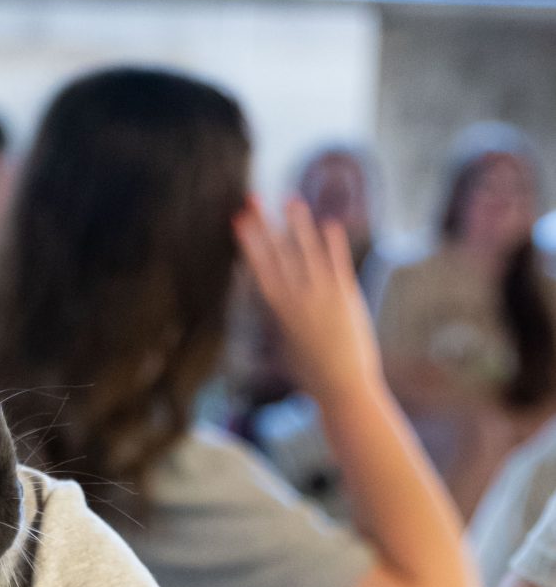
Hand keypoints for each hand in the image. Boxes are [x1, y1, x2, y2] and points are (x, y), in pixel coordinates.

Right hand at [235, 196, 382, 406]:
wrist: (343, 387)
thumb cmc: (312, 375)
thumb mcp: (286, 347)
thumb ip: (281, 324)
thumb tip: (275, 312)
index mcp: (280, 312)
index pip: (260, 268)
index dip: (249, 243)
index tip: (239, 221)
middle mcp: (299, 300)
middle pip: (278, 254)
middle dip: (264, 225)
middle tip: (253, 199)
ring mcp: (323, 296)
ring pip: (307, 253)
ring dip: (297, 224)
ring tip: (290, 199)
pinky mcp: (347, 297)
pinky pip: (338, 264)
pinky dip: (333, 244)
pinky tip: (328, 224)